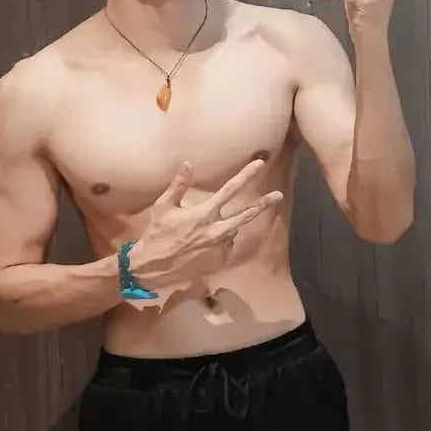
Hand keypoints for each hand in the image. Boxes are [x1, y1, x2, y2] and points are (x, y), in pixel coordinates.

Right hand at [127, 159, 282, 292]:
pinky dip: (220, 239)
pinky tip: (202, 242)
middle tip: (278, 195)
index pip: (230, 190)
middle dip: (263, 204)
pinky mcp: (219, 261)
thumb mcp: (163, 206)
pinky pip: (226, 244)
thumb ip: (178, 185)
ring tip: (204, 229)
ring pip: (232, 230)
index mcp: (204, 214)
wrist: (153, 267)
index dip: (246, 175)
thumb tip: (187, 163)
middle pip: (246, 214)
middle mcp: (216, 230)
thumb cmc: (156, 233)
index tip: (259, 164)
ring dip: (227, 225)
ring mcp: (219, 247)